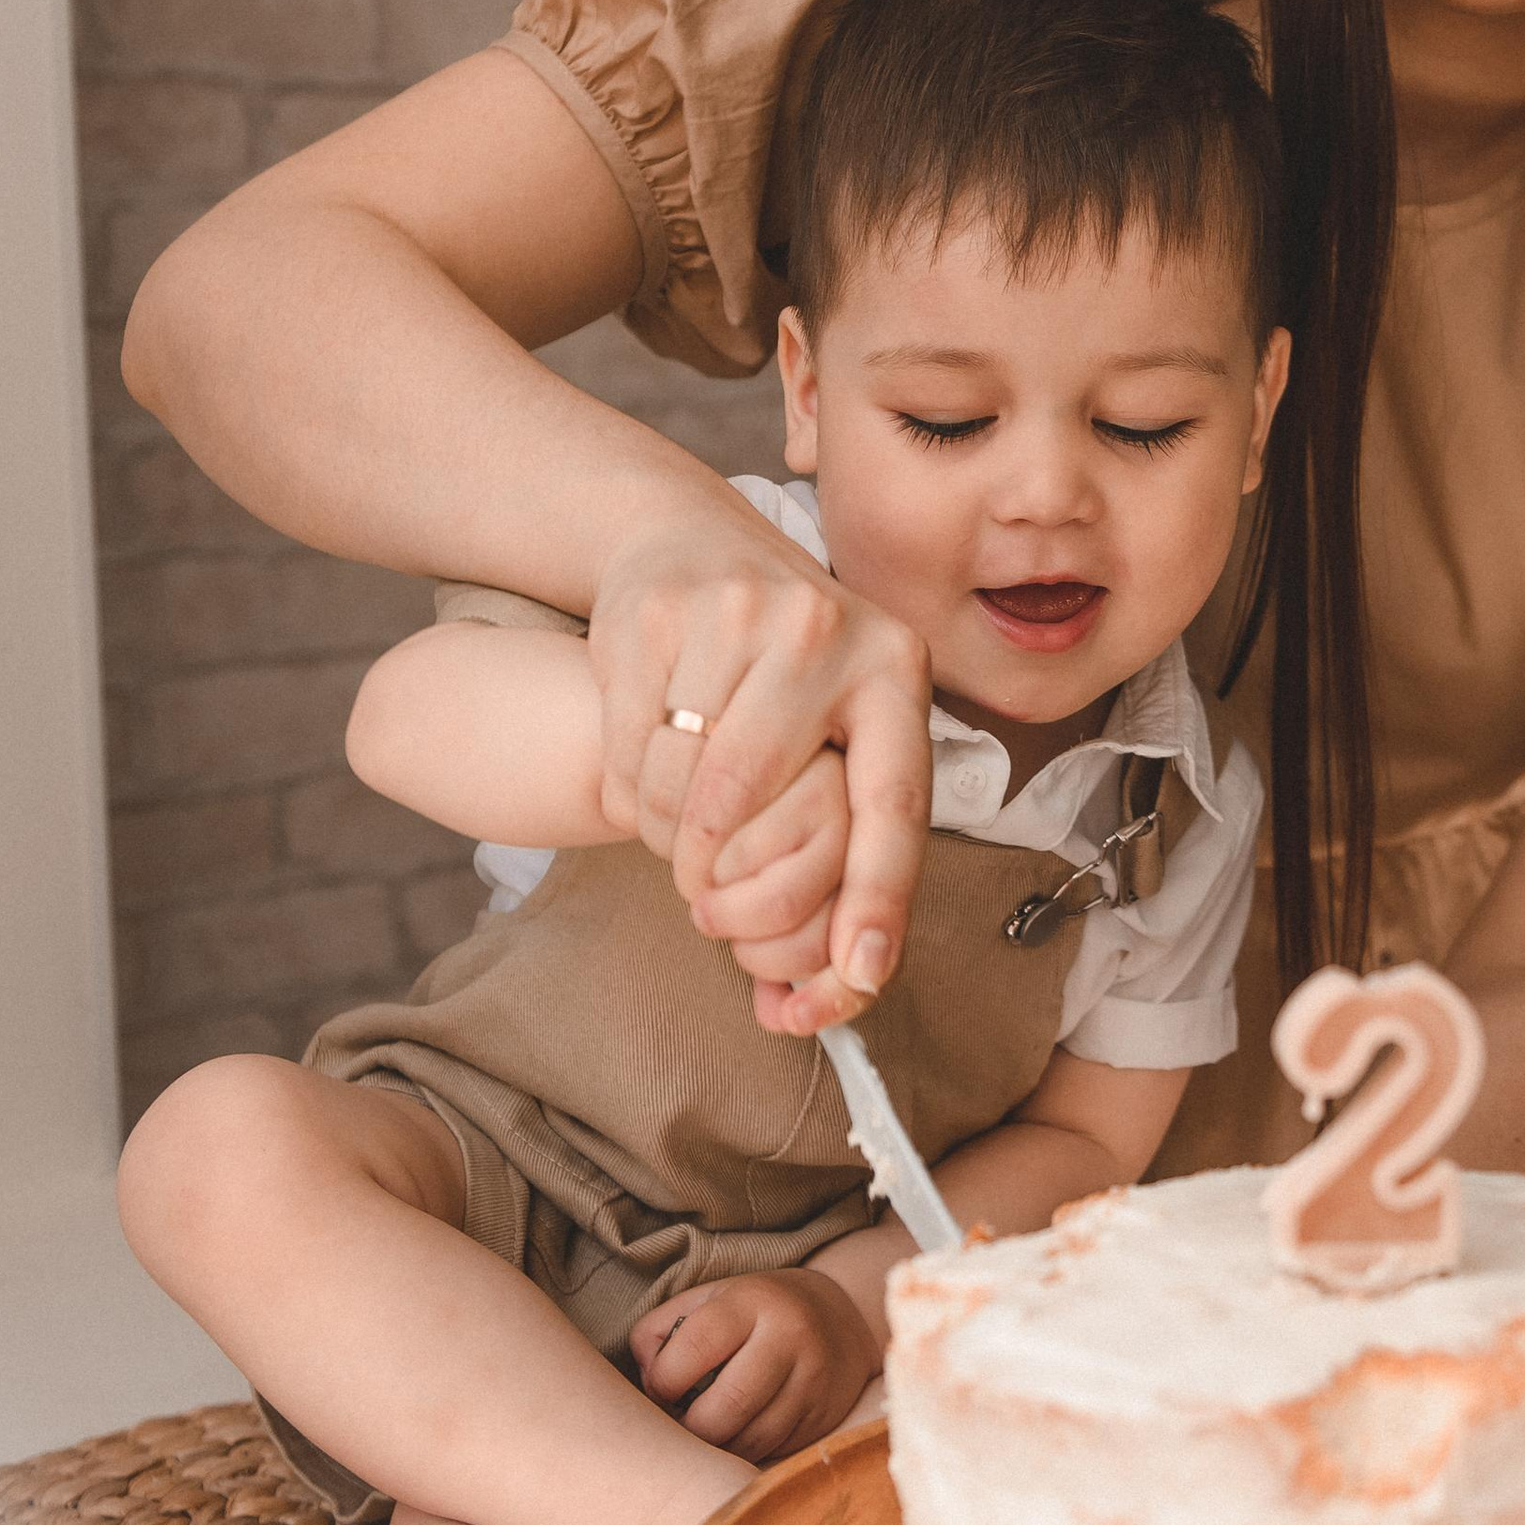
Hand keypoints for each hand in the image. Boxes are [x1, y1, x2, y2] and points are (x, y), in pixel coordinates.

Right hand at [585, 510, 929, 1031]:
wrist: (690, 540)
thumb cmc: (781, 668)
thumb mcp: (840, 716)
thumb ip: (846, 832)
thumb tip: (845, 984)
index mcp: (894, 671)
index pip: (893, 804)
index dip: (877, 897)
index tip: (862, 972)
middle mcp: (827, 633)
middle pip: (753, 803)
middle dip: (716, 873)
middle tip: (702, 895)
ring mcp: (740, 614)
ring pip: (684, 784)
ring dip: (668, 837)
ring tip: (677, 831)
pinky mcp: (661, 613)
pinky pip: (631, 750)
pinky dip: (630, 792)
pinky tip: (645, 773)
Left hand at [629, 1267, 882, 1463]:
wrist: (841, 1315)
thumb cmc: (753, 1311)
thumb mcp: (707, 1300)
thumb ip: (660, 1331)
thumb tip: (647, 1382)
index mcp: (752, 1302)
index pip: (695, 1347)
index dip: (664, 1380)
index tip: (661, 1388)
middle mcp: (789, 1337)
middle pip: (726, 1406)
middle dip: (690, 1428)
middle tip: (680, 1422)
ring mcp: (813, 1379)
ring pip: (752, 1438)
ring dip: (717, 1446)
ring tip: (706, 1431)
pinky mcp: (826, 1414)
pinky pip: (775, 1450)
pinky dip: (746, 1451)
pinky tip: (737, 1434)